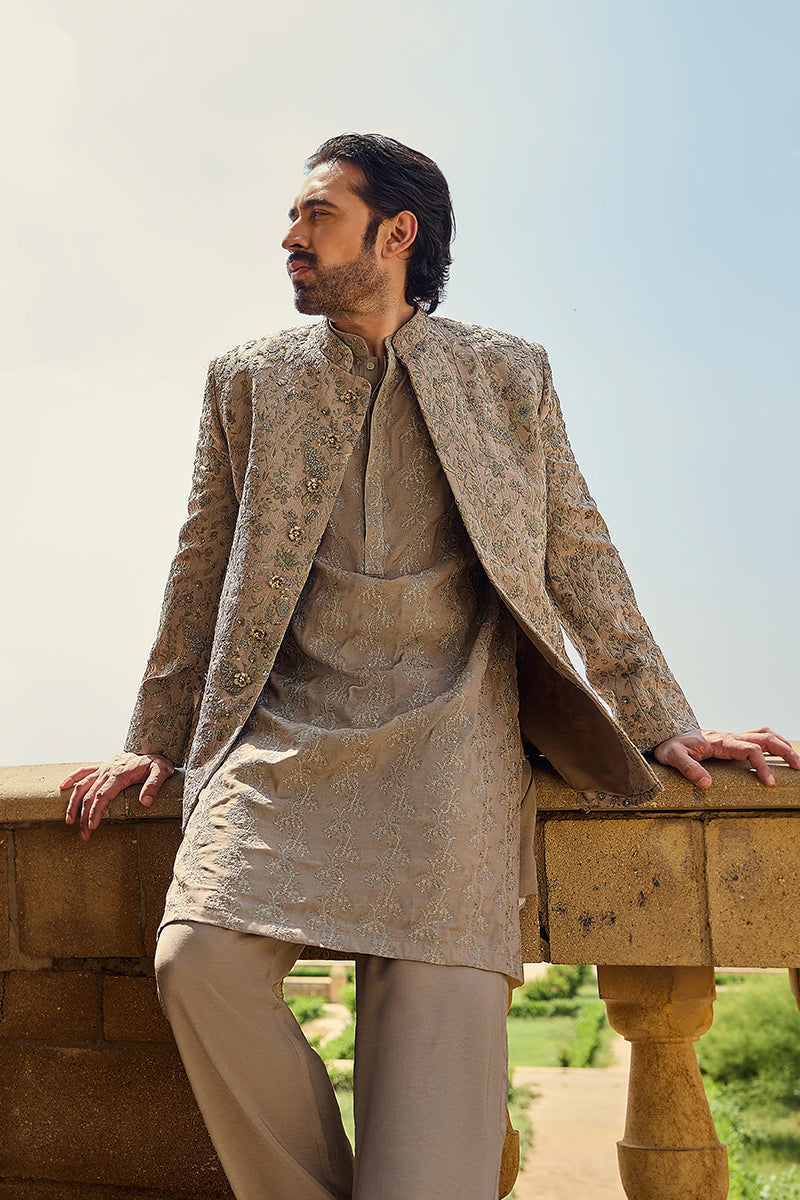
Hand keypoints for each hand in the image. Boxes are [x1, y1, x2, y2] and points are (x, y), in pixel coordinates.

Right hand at [62, 752, 174, 840]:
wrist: (154, 746)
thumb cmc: (158, 762)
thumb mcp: (162, 771)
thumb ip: (154, 785)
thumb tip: (146, 802)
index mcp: (120, 774)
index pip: (103, 795)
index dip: (96, 811)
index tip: (92, 826)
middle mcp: (108, 771)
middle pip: (90, 795)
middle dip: (84, 816)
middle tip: (84, 835)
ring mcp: (103, 768)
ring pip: (82, 786)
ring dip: (73, 804)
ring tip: (69, 821)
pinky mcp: (102, 767)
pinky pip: (83, 771)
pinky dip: (72, 778)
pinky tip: (63, 787)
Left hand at [654, 727, 799, 789]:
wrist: (665, 735)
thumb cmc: (669, 746)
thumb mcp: (672, 757)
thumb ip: (688, 768)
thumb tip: (707, 783)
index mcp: (720, 741)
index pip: (749, 749)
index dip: (761, 765)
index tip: (769, 783)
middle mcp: (729, 736)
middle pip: (764, 737)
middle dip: (784, 750)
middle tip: (798, 767)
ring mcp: (732, 737)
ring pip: (763, 734)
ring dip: (782, 744)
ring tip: (795, 760)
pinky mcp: (732, 741)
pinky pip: (757, 737)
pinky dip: (772, 742)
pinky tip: (779, 753)